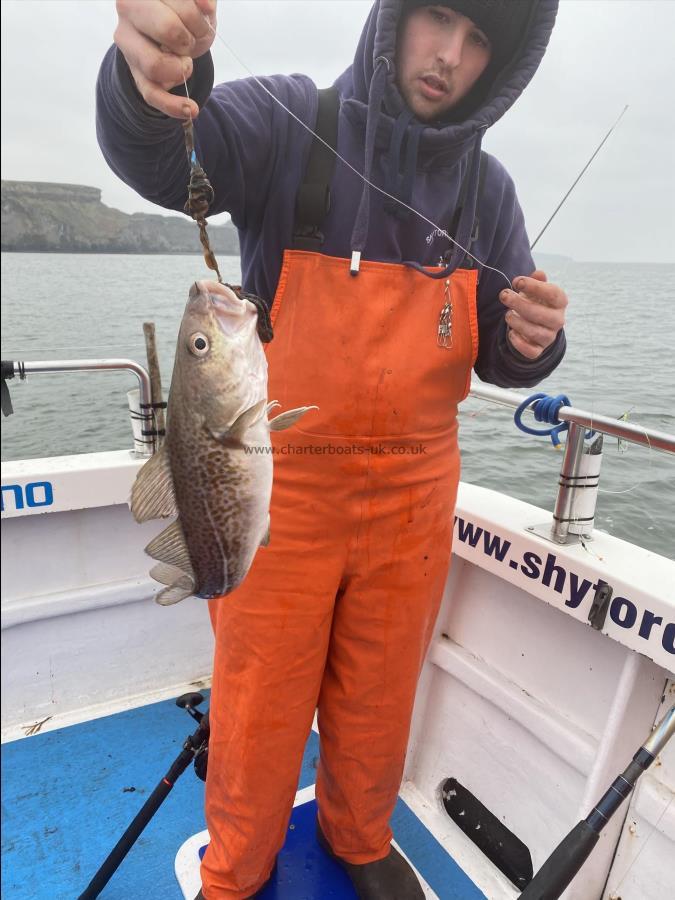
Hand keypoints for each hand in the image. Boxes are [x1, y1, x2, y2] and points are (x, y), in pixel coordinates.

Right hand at [114, 0, 216, 117]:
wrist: (173, 29)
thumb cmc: (184, 9)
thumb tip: (205, 5)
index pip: (179, 3)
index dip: (199, 16)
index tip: (202, 15)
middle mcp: (127, 10)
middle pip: (168, 29)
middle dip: (191, 39)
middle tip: (191, 40)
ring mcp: (128, 44)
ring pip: (155, 65)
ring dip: (183, 68)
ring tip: (186, 62)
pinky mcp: (134, 72)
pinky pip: (151, 94)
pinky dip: (173, 106)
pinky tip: (190, 109)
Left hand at [500, 270, 566, 359]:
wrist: (536, 324)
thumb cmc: (535, 301)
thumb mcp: (536, 289)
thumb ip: (536, 280)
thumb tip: (539, 273)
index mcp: (560, 302)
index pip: (553, 293)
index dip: (535, 287)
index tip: (517, 282)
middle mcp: (558, 320)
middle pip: (541, 314)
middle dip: (519, 304)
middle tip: (504, 295)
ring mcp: (549, 336)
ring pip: (534, 332)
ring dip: (517, 322)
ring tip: (507, 314)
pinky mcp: (539, 350)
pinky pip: (531, 351)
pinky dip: (518, 343)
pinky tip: (511, 333)